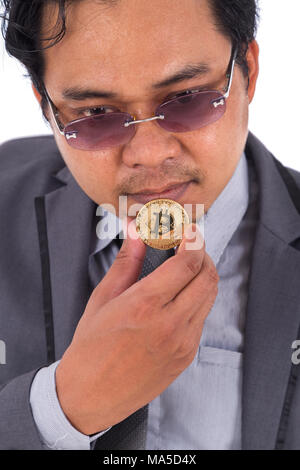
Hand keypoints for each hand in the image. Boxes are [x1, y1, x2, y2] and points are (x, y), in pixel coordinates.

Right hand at [55, 218, 218, 434]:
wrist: (91, 395)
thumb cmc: (91, 347)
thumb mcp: (103, 298)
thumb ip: (127, 262)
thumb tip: (137, 231)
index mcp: (145, 306)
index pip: (187, 263)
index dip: (193, 241)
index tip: (189, 230)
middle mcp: (170, 324)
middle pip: (208, 277)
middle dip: (203, 254)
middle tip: (189, 246)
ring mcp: (183, 343)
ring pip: (210, 297)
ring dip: (203, 276)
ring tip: (185, 268)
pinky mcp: (187, 356)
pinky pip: (202, 318)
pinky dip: (197, 299)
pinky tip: (179, 297)